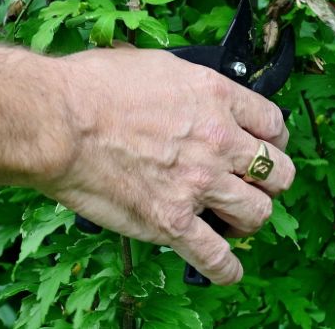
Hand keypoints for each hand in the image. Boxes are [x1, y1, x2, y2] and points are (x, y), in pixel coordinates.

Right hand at [43, 47, 294, 284]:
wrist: (57, 121)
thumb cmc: (90, 86)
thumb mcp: (154, 65)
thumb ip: (185, 84)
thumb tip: (185, 91)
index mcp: (215, 96)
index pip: (272, 123)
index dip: (273, 139)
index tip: (264, 147)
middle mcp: (217, 140)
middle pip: (277, 171)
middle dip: (270, 181)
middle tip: (254, 185)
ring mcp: (198, 183)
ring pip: (257, 214)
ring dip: (250, 219)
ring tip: (236, 221)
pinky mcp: (171, 221)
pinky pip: (216, 257)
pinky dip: (225, 269)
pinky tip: (225, 269)